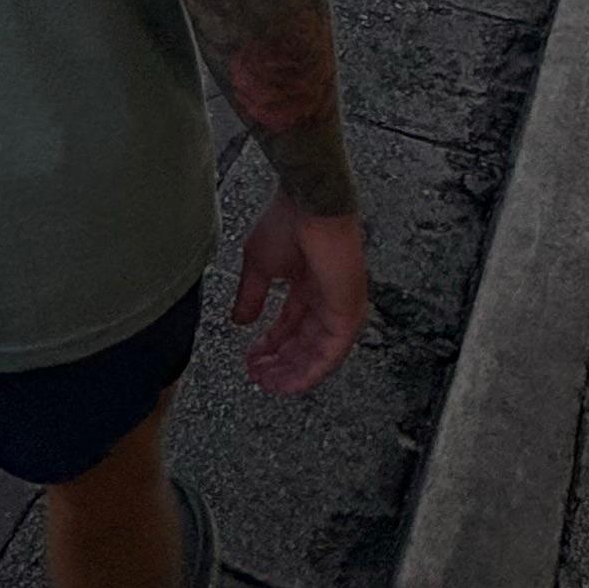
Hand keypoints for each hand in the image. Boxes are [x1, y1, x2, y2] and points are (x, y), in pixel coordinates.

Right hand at [229, 192, 367, 396]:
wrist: (310, 203)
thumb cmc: (289, 220)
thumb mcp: (259, 264)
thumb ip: (251, 295)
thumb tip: (240, 321)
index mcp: (309, 283)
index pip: (291, 324)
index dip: (270, 345)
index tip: (252, 360)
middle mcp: (327, 298)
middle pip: (305, 343)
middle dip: (280, 363)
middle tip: (258, 376)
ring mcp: (340, 306)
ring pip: (319, 353)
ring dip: (293, 372)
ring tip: (269, 384)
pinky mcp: (349, 312)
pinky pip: (333, 352)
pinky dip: (311, 370)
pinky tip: (290, 381)